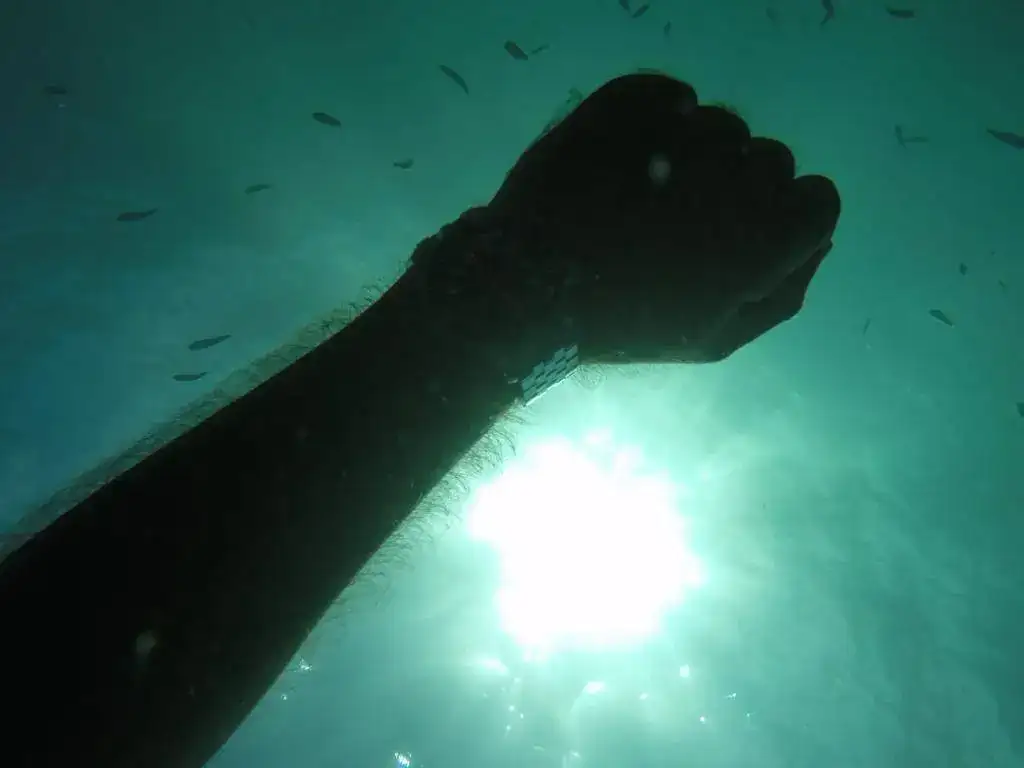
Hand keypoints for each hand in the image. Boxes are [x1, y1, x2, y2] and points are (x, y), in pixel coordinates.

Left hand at [486, 72, 840, 363]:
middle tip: (682, 226)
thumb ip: (781, 295)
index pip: (819, 199)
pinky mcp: (629, 101)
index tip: (743, 240)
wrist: (525, 286)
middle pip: (772, 159)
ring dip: (697, 155)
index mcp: (764, 238)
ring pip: (720, 125)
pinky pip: (668, 95)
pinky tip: (625, 159)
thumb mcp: (713, 338)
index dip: (785, 221)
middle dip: (740, 189)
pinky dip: (657, 119)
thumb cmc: (622, 323)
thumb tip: (817, 245)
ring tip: (642, 196)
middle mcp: (736, 174)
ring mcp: (681, 131)